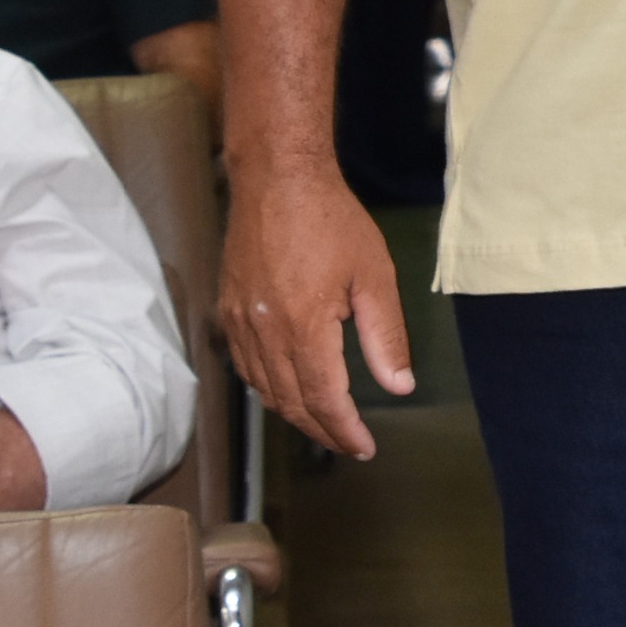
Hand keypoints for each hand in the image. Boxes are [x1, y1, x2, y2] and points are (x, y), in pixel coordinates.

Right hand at [220, 164, 413, 460]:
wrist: (276, 177)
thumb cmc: (331, 220)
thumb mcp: (374, 276)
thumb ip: (386, 336)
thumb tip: (398, 386)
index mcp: (303, 328)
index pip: (323, 400)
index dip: (344, 431)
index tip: (364, 448)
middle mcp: (264, 333)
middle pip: (291, 403)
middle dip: (322, 430)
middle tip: (349, 443)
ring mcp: (239, 323)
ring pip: (264, 389)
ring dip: (295, 413)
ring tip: (325, 423)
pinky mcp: (227, 309)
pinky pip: (246, 366)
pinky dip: (269, 387)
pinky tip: (289, 387)